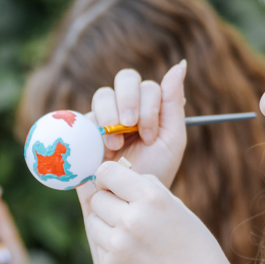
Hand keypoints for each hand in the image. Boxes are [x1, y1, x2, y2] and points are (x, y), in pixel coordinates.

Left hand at [83, 161, 241, 263]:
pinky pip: (99, 245)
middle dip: (108, 201)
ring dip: (105, 223)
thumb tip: (118, 175)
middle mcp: (132, 218)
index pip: (107, 172)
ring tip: (130, 234)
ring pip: (92, 221)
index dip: (108, 177)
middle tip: (126, 212)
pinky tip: (133, 254)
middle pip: (97, 197)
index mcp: (152, 197)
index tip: (114, 185)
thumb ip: (147, 189)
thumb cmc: (193, 245)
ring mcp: (118, 244)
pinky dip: (111, 246)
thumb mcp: (177, 207)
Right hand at [91, 61, 186, 188]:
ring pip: (103, 94)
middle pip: (126, 78)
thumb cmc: (155, 171)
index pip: (148, 87)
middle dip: (128, 100)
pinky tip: (101, 149)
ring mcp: (106, 116)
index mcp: (151, 106)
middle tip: (128, 125)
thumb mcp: (172, 139)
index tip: (149, 137)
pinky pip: (84, 116)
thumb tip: (181, 64)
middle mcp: (129, 106)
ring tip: (115, 145)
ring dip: (110, 116)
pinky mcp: (85, 130)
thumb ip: (174, 103)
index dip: (149, 108)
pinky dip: (93, 129)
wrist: (130, 198)